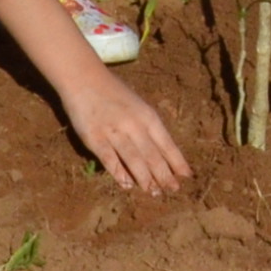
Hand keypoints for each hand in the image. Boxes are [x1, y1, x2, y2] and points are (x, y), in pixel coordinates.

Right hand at [63, 69, 188, 195]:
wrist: (84, 78)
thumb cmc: (114, 92)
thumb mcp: (137, 105)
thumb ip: (147, 127)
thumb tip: (160, 153)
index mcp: (147, 116)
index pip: (167, 143)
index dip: (177, 161)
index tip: (187, 176)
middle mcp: (134, 125)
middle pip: (153, 156)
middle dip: (164, 175)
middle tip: (172, 190)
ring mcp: (114, 132)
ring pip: (134, 160)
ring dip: (145, 179)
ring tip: (154, 192)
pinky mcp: (95, 138)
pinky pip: (110, 160)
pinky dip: (119, 174)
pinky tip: (126, 185)